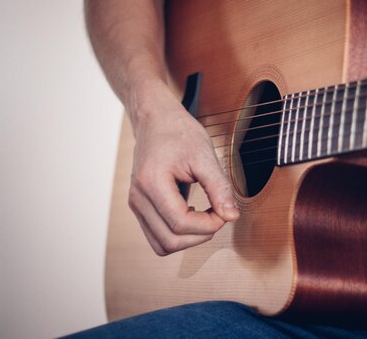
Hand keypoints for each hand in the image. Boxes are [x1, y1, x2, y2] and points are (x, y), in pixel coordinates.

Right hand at [128, 86, 238, 254]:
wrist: (156, 120)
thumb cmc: (179, 133)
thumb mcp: (204, 155)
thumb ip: (219, 187)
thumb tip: (231, 216)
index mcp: (151, 183)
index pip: (180, 223)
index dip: (208, 224)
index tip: (224, 211)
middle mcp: (138, 198)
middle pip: (170, 240)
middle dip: (200, 235)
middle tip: (218, 214)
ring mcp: (135, 205)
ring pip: (162, 245)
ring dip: (189, 239)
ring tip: (205, 216)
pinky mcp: (140, 207)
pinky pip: (157, 236)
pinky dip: (177, 234)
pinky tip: (191, 215)